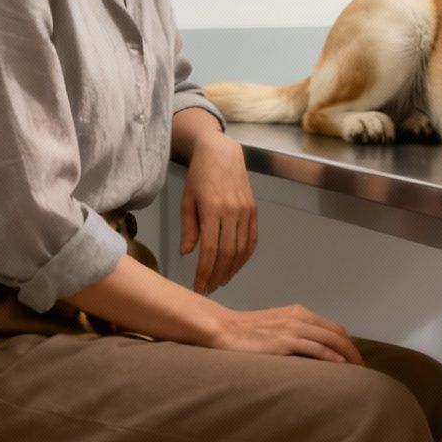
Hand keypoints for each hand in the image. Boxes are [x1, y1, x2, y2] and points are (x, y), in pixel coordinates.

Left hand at [181, 131, 257, 293]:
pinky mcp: (254, 210)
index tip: (198, 286)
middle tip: (208, 288)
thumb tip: (187, 253)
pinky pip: (252, 239)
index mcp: (213, 209)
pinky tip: (236, 265)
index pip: (211, 250)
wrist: (222, 153)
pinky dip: (245, 256)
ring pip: (243, 249)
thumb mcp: (187, 200)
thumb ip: (188, 228)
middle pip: (229, 253)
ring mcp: (247, 211)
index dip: (205, 272)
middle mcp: (233, 211)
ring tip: (221, 281)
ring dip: (232, 269)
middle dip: (218, 275)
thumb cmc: (199, 175)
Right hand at [207, 303, 363, 364]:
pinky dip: (331, 357)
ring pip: (330, 340)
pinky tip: (340, 367)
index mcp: (298, 313)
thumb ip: (292, 335)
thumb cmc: (246, 333)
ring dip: (347, 355)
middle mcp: (299, 318)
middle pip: (337, 333)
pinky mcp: (284, 341)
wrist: (222, 329)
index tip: (354, 359)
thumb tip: (306, 353)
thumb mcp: (274, 328)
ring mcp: (292, 328)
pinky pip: (315, 349)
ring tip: (357, 371)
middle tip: (362, 368)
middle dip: (352, 351)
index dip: (347, 343)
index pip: (333, 328)